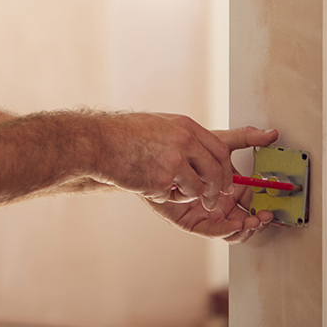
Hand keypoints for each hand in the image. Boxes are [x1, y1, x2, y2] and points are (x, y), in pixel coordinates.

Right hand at [95, 112, 235, 209]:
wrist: (99, 143)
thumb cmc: (124, 134)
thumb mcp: (159, 125)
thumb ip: (183, 137)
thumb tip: (204, 155)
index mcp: (185, 126)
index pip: (220, 149)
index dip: (226, 169)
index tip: (225, 182)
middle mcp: (184, 141)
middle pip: (216, 170)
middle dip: (218, 190)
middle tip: (212, 201)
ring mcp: (174, 160)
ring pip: (199, 188)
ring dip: (189, 195)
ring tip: (168, 187)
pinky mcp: (162, 180)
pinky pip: (177, 196)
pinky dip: (167, 196)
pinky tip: (150, 184)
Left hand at [143, 125, 279, 242]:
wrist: (157, 154)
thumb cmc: (187, 148)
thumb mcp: (220, 141)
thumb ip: (246, 138)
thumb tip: (272, 133)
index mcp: (230, 187)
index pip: (254, 202)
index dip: (266, 205)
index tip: (276, 203)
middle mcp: (221, 203)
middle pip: (246, 219)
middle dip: (259, 219)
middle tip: (267, 215)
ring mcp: (208, 213)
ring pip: (234, 228)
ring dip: (247, 227)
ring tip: (254, 219)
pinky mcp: (193, 221)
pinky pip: (213, 230)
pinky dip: (227, 229)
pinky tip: (236, 222)